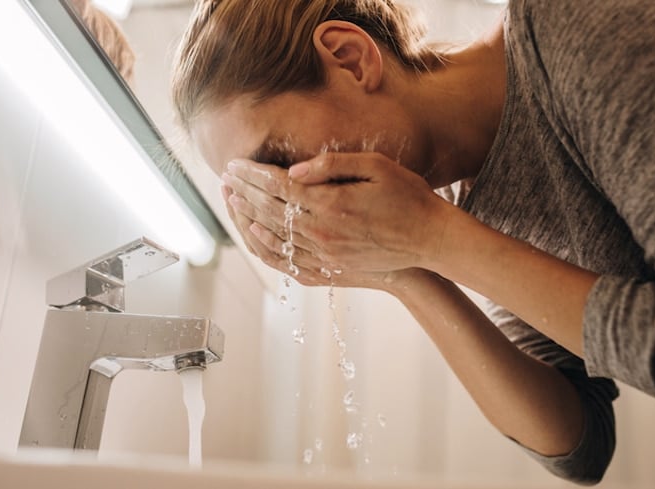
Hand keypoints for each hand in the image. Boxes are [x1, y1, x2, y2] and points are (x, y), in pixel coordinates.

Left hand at [223, 152, 450, 281]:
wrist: (430, 241)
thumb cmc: (408, 198)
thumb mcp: (377, 167)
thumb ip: (333, 166)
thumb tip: (293, 169)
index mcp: (332, 204)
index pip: (279, 186)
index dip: (253, 174)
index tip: (234, 163)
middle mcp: (322, 232)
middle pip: (270, 210)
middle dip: (243, 191)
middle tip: (224, 177)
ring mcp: (325, 254)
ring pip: (273, 235)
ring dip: (248, 216)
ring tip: (231, 200)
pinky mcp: (330, 269)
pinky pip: (287, 260)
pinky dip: (266, 245)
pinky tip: (255, 232)